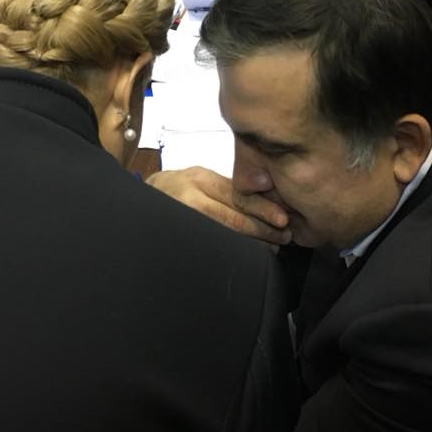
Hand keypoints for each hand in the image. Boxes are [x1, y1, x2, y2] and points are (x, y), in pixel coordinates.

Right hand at [147, 166, 291, 245]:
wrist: (147, 197)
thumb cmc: (180, 187)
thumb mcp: (202, 177)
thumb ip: (228, 188)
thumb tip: (266, 195)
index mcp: (202, 179)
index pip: (238, 195)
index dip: (263, 209)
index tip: (283, 219)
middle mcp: (192, 198)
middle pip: (233, 217)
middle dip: (263, 229)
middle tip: (284, 236)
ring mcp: (185, 218)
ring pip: (224, 234)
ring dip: (252, 242)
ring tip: (272, 247)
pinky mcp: (182, 236)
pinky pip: (212, 244)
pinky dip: (234, 249)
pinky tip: (248, 254)